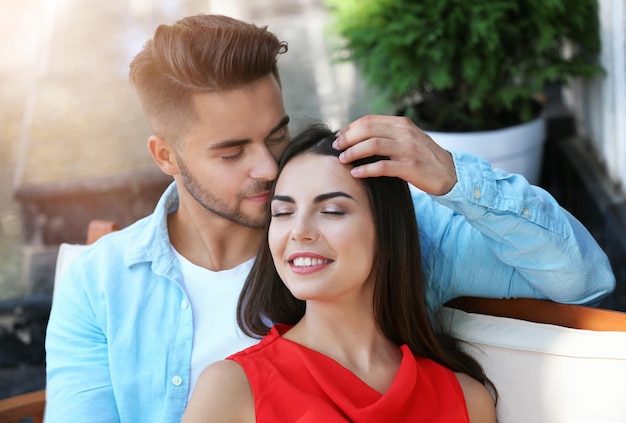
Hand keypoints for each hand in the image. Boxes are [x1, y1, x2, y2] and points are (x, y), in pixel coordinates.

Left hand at [333, 115, 457, 194]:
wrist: (450, 173)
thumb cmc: (423, 158)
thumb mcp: (407, 139)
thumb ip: (388, 135)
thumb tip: (358, 136)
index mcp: (402, 124)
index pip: (369, 120)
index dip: (350, 128)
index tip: (338, 137)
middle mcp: (405, 133)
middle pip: (368, 130)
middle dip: (347, 138)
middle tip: (336, 147)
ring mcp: (408, 149)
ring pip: (373, 145)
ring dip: (353, 152)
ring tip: (342, 159)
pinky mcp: (410, 167)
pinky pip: (382, 167)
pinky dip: (366, 170)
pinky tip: (356, 174)